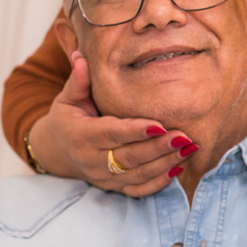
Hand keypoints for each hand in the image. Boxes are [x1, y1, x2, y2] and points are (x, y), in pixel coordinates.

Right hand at [28, 51, 196, 196]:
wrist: (56, 151)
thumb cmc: (67, 118)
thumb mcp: (68, 99)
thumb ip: (78, 81)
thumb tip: (80, 56)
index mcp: (82, 136)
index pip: (112, 133)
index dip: (135, 130)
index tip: (159, 124)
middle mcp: (92, 161)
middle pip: (129, 156)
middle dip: (159, 148)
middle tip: (184, 136)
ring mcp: (103, 177)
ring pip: (137, 175)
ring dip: (165, 163)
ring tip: (190, 149)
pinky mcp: (113, 187)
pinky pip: (138, 190)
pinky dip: (158, 183)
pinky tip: (178, 169)